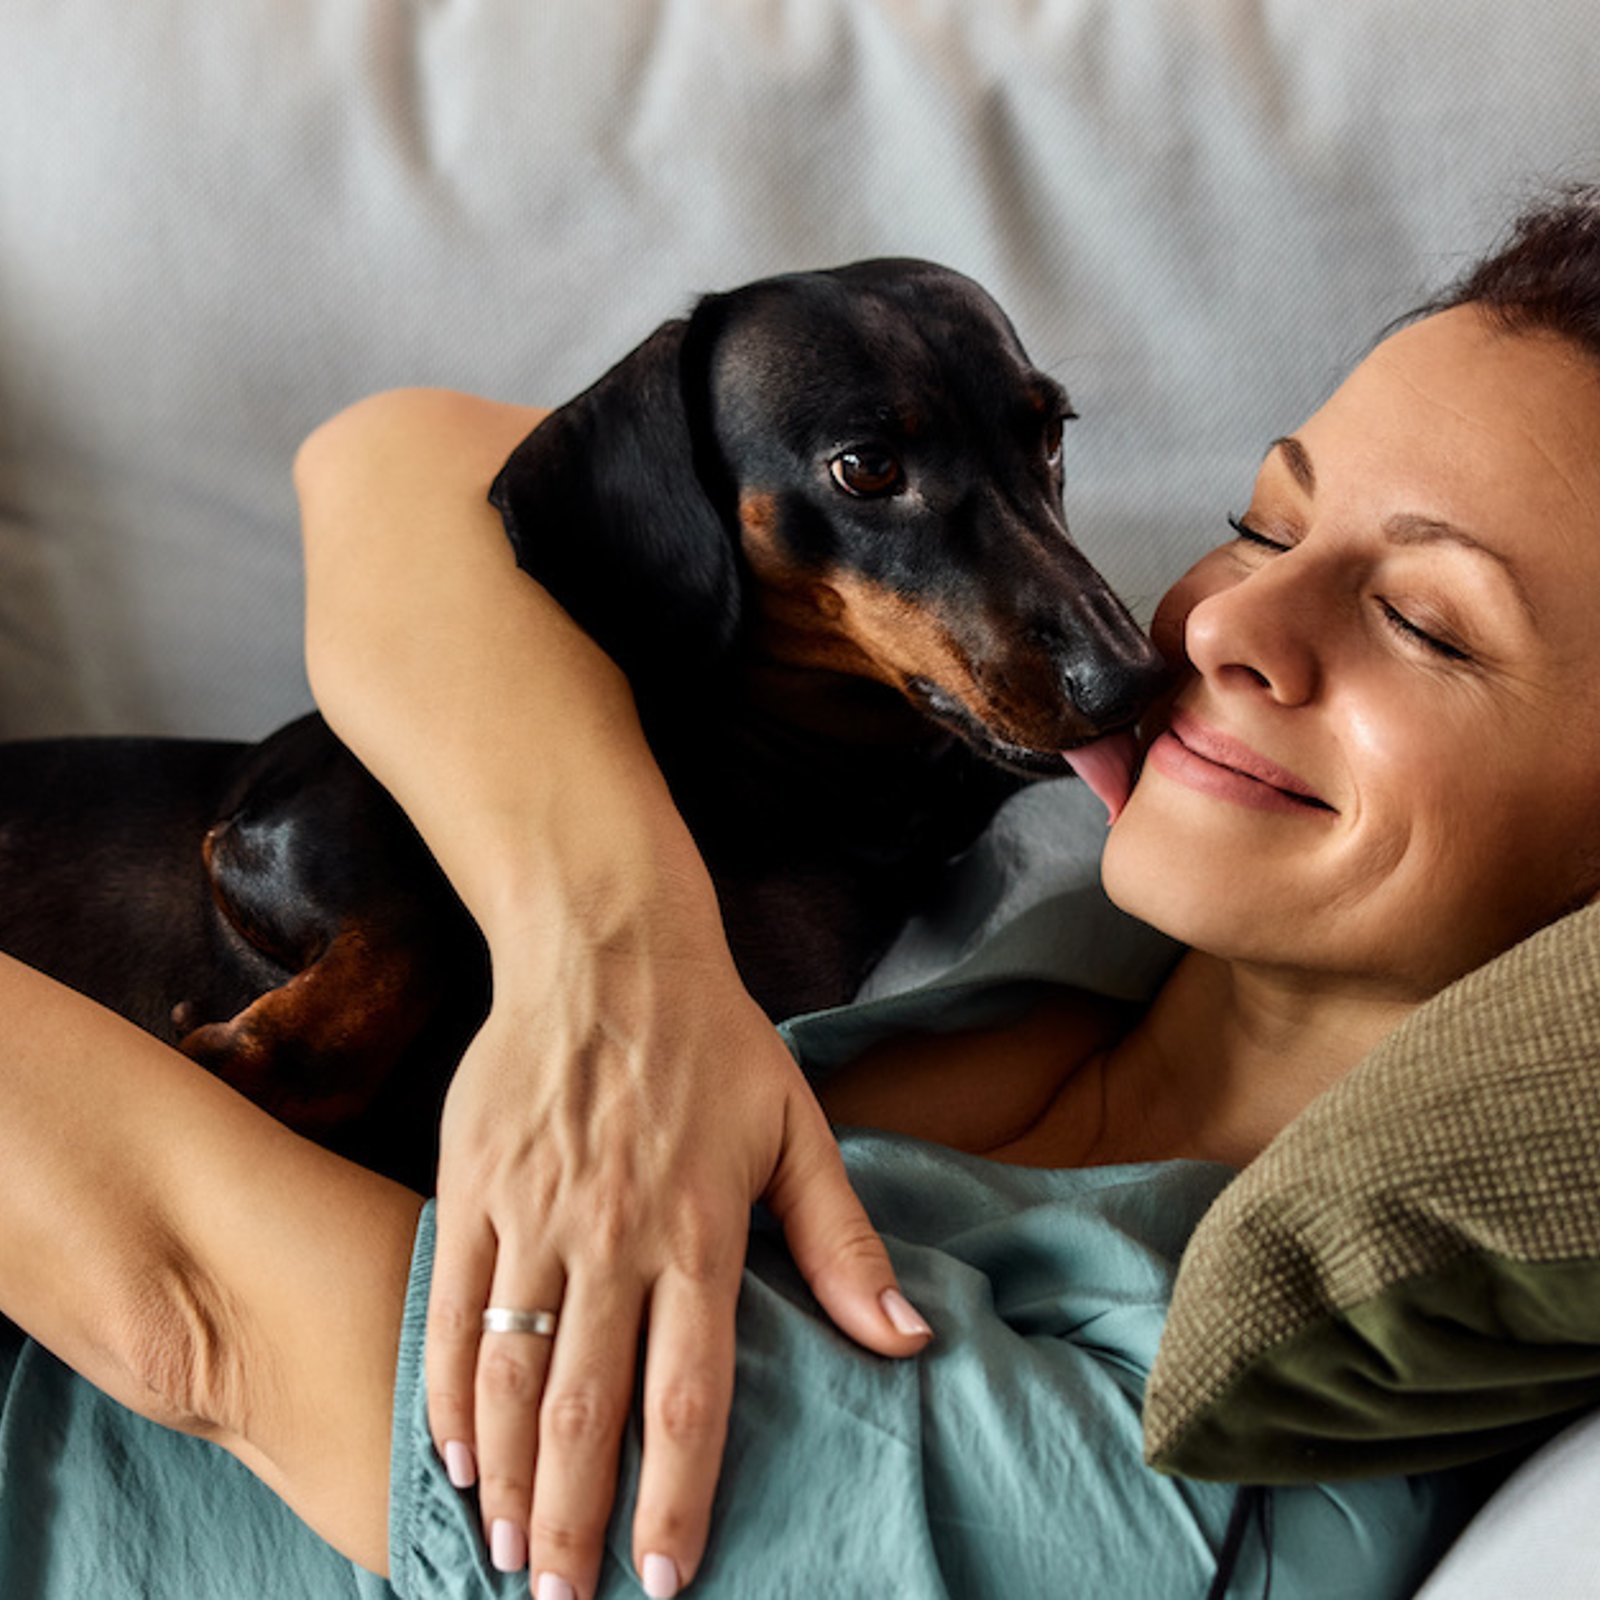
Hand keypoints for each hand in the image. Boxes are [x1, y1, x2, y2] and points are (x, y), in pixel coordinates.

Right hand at [423, 920, 931, 1599]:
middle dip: (575, 1522)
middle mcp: (613, 1233)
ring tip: (508, 1553)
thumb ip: (844, 1241)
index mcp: (701, 1229)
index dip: (677, 1501)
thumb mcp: (798, 1128)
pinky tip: (452, 1453)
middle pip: (587, 1409)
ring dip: (507, 1476)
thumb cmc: (714, 1041)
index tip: (664, 1580)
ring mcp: (534, 1209)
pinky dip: (447, 1390)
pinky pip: (452, 1305)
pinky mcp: (473, 1182)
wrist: (608, 948)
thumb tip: (905, 1339)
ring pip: (511, 1371)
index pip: (687, 1398)